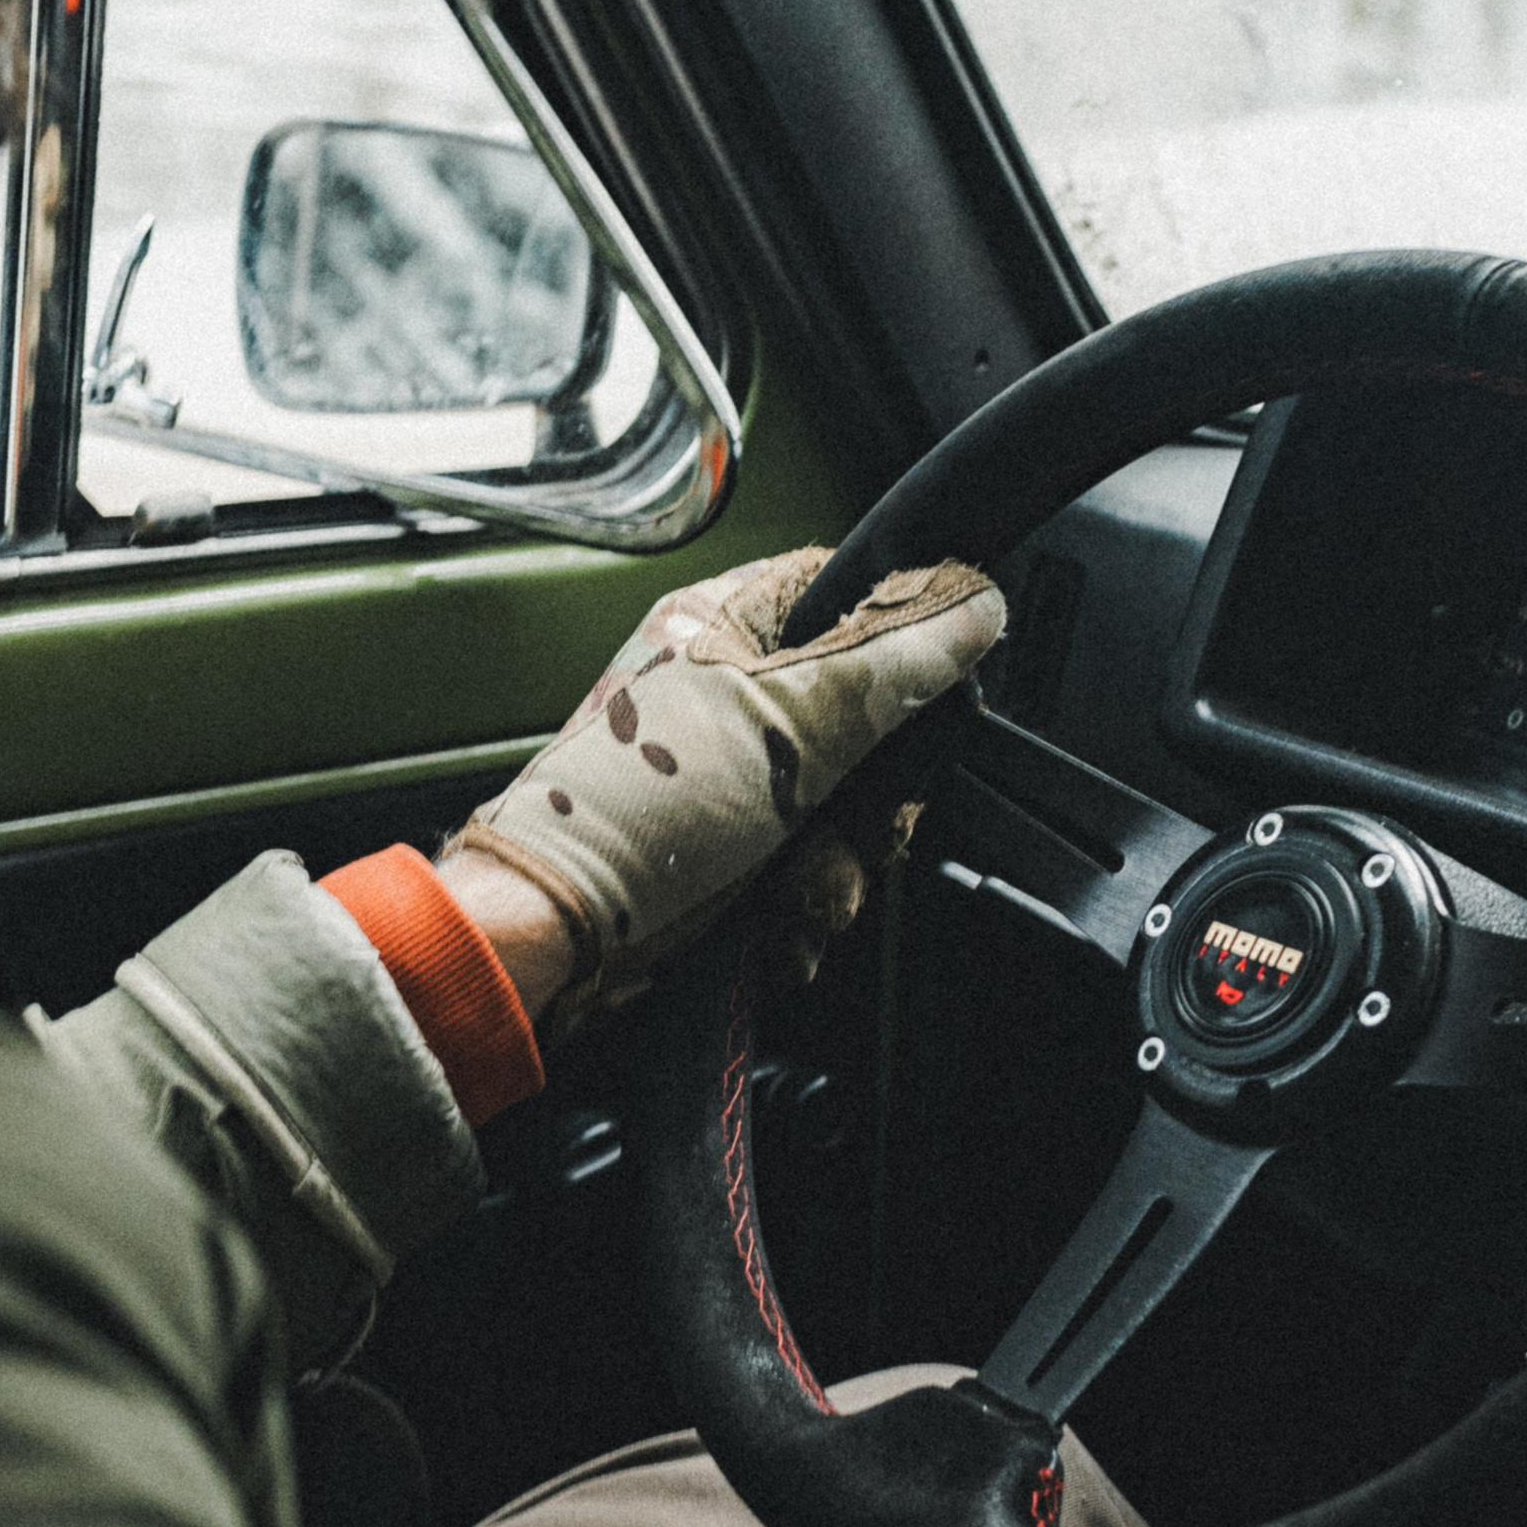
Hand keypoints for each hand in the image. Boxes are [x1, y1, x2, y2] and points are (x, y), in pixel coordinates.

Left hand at [446, 545, 1004, 1030]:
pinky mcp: (719, 842)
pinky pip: (801, 861)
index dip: (905, 651)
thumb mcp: (790, 725)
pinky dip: (804, 906)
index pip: (851, 595)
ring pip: (840, 802)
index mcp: (727, 621)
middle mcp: (724, 686)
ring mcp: (722, 768)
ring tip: (807, 897)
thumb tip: (976, 604)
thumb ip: (895, 666)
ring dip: (840, 866)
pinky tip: (785, 931)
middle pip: (863, 716)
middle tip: (865, 829)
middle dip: (874, 797)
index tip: (927, 711)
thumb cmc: (635, 812)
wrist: (551, 931)